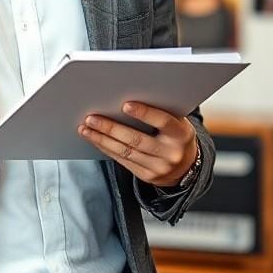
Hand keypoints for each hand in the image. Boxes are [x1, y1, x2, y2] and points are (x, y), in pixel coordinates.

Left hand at [78, 101, 197, 187]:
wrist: (186, 167)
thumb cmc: (176, 136)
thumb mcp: (177, 122)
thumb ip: (160, 111)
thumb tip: (128, 97)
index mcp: (181, 134)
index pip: (163, 121)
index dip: (144, 113)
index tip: (125, 105)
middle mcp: (171, 153)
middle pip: (137, 139)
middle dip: (111, 128)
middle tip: (92, 118)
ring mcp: (158, 167)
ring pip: (125, 152)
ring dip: (102, 139)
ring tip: (86, 128)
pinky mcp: (146, 176)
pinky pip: (122, 161)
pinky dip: (106, 148)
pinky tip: (95, 139)